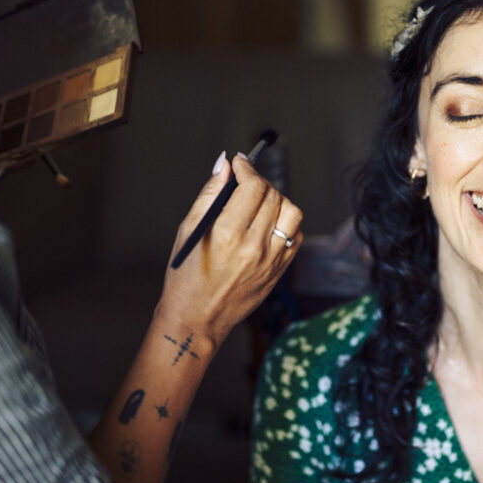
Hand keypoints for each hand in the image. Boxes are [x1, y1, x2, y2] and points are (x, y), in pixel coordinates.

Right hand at [157, 152, 302, 347]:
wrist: (197, 318)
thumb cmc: (186, 276)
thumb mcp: (189, 231)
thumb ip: (210, 194)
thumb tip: (224, 164)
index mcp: (228, 234)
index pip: (253, 187)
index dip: (248, 169)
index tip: (240, 164)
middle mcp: (254, 247)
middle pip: (273, 196)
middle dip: (259, 181)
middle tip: (245, 182)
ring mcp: (271, 261)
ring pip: (292, 213)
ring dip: (278, 200)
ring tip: (260, 203)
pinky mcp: (279, 272)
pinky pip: (296, 237)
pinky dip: (286, 224)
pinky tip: (268, 225)